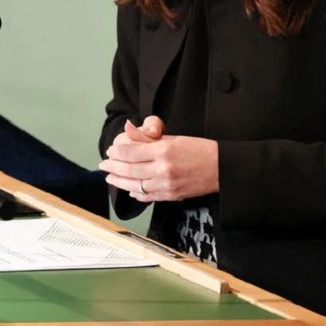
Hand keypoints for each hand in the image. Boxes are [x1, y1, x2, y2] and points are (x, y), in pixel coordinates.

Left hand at [100, 118, 218, 201]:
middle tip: (104, 165)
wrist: (222, 168)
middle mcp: (163, 169)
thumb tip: (128, 130)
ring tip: (110, 177)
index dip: (117, 152)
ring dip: (119, 181)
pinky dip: (136, 193)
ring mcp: (166, 185)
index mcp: (164, 151)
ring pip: (134, 185)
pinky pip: (147, 196)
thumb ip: (148, 138)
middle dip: (113, 167)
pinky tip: (129, 189)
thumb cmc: (201, 150)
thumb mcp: (174, 138)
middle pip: (129, 169)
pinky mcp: (170, 196)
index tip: (111, 151)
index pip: (131, 152)